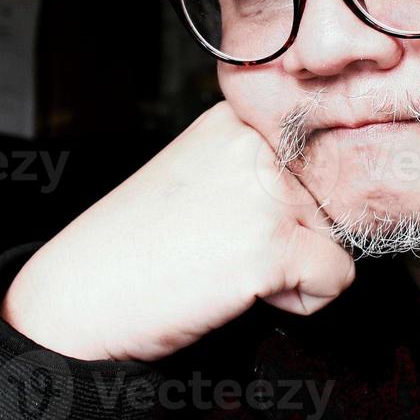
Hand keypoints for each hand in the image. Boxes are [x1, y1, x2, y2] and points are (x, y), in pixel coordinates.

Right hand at [0, 100, 355, 361]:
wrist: (78, 295)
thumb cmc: (135, 245)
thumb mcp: (203, 175)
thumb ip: (262, 167)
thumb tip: (342, 184)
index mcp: (236, 119)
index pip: (325, 150)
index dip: (303, 196)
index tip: (256, 218)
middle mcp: (255, 143)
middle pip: (338, 194)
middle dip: (300, 233)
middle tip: (228, 249)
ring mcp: (266, 191)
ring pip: (342, 234)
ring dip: (300, 265)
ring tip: (230, 268)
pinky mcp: (272, 244)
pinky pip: (337, 277)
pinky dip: (301, 301)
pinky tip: (239, 291)